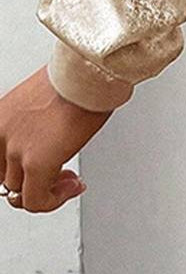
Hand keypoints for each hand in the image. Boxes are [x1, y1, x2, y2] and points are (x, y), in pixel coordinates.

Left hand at [0, 66, 113, 212]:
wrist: (89, 72)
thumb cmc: (76, 79)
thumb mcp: (43, 101)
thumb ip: (34, 125)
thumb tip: (48, 143)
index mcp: (0, 118)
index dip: (21, 170)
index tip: (44, 167)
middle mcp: (1, 135)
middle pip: (8, 179)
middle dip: (35, 182)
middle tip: (59, 177)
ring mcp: (16, 150)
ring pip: (22, 193)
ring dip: (48, 191)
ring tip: (69, 181)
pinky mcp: (37, 163)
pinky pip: (37, 201)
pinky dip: (54, 201)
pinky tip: (73, 187)